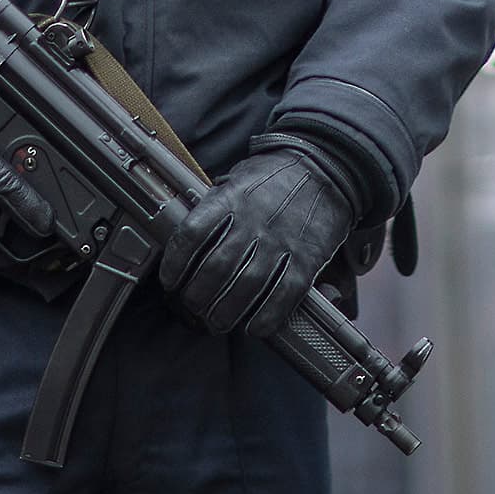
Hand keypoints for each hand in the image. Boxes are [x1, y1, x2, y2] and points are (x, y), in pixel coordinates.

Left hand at [157, 142, 354, 337]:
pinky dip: (265, 318)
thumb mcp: (238, 179)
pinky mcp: (305, 259)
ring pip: (244, 288)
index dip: (175, 263)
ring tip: (217, 321)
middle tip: (194, 307)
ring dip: (225, 313)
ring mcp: (280, 241)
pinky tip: (254, 326)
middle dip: (197, 297)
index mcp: (231, 198)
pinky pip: (282, 296)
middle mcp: (253, 221)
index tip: (170, 281)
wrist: (324, 167)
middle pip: (214, 269)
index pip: (191, 235)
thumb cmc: (275, 176)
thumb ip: (215, 206)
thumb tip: (190, 238)